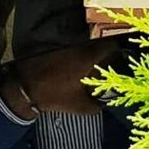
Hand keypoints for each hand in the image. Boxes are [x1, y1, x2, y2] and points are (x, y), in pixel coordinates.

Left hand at [0, 35, 132, 117]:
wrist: (24, 87)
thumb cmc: (54, 95)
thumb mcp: (79, 106)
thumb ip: (97, 105)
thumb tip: (106, 102)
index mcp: (88, 57)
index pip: (110, 45)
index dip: (119, 51)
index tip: (123, 58)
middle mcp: (79, 46)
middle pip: (100, 43)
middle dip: (107, 52)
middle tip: (111, 63)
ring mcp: (67, 44)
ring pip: (88, 45)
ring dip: (94, 52)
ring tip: (96, 65)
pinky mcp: (57, 46)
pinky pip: (76, 47)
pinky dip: (80, 54)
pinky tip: (79, 66)